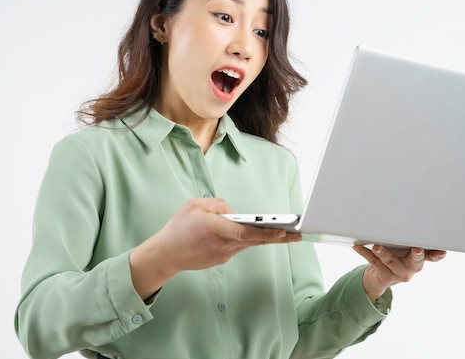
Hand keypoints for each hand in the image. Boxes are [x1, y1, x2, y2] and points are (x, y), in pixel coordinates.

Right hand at [130, 198, 300, 298]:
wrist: (166, 254)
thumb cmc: (178, 228)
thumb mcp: (194, 205)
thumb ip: (218, 204)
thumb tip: (234, 212)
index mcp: (215, 228)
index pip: (246, 232)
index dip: (266, 232)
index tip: (284, 231)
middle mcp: (222, 244)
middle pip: (254, 240)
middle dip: (278, 237)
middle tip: (298, 234)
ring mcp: (223, 254)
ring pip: (247, 243)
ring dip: (264, 237)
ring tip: (284, 232)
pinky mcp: (221, 259)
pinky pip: (238, 246)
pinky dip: (246, 239)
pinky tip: (253, 233)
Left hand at [353, 245, 445, 300]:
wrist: (382, 277)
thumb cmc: (397, 255)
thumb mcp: (405, 247)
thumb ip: (407, 237)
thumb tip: (402, 214)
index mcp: (420, 258)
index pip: (433, 256)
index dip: (438, 254)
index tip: (442, 251)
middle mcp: (412, 267)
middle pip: (416, 261)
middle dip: (417, 255)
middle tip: (417, 249)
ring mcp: (399, 273)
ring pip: (391, 262)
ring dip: (384, 253)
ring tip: (377, 247)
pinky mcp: (385, 276)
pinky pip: (374, 263)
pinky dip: (365, 253)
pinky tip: (358, 247)